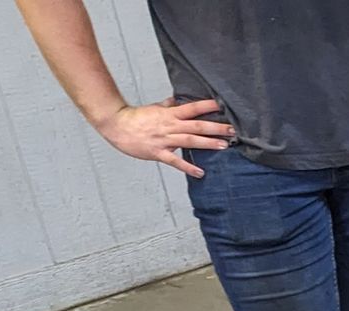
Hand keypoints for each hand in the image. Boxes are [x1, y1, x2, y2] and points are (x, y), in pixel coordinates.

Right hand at [94, 98, 233, 177]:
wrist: (116, 125)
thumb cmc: (136, 117)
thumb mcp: (155, 108)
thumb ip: (168, 106)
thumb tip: (177, 100)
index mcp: (169, 114)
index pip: (192, 108)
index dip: (207, 106)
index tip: (222, 105)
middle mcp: (169, 126)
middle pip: (196, 126)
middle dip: (216, 128)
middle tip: (233, 130)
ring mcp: (164, 140)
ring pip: (189, 141)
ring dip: (208, 144)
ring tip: (224, 145)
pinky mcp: (158, 152)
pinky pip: (175, 161)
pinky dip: (188, 167)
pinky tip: (200, 173)